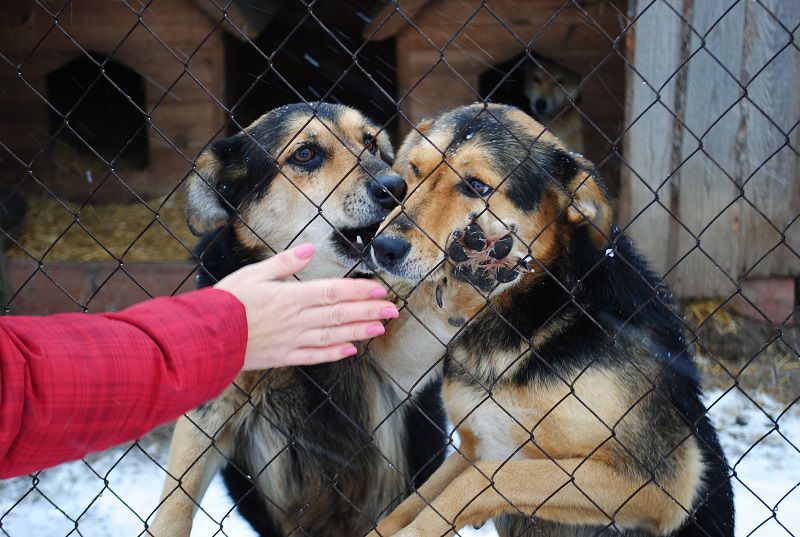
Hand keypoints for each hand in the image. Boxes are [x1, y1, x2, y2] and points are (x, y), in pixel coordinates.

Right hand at [214, 243, 397, 369]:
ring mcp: (292, 340)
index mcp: (291, 296)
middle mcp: (297, 319)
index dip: (360, 291)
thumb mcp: (254, 273)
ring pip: (333, 334)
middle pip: (340, 314)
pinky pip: (314, 355)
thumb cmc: (226, 302)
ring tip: (380, 328)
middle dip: (369, 311)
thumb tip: (310, 249)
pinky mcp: (284, 356)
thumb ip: (284, 262)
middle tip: (393, 311)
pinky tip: (351, 351)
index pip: (334, 291)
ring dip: (359, 331)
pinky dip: (334, 353)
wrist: (205, 338)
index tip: (380, 290)